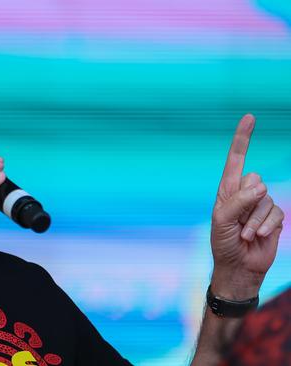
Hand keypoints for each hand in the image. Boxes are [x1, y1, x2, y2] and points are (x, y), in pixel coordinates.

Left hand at [210, 114, 284, 298]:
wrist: (238, 266)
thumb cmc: (223, 243)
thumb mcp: (222, 220)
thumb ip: (238, 201)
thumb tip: (259, 186)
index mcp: (227, 190)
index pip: (236, 160)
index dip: (242, 139)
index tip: (249, 117)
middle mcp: (244, 194)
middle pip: (255, 180)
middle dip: (247, 202)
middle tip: (237, 222)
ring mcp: (260, 205)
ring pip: (267, 199)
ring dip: (255, 220)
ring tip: (244, 234)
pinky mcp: (274, 217)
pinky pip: (277, 213)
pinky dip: (266, 225)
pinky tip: (256, 236)